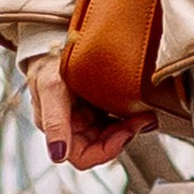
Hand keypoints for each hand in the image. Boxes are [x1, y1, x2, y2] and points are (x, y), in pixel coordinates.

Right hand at [27, 51, 152, 169]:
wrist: (56, 36)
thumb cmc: (49, 62)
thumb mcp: (52, 89)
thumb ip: (54, 122)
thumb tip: (57, 155)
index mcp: (58, 129)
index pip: (84, 157)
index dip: (107, 150)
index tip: (127, 131)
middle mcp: (73, 126)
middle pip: (102, 147)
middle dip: (123, 136)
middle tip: (142, 118)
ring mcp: (87, 116)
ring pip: (112, 135)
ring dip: (129, 127)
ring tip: (144, 112)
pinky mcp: (98, 104)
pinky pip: (117, 119)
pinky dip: (129, 115)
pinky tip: (138, 106)